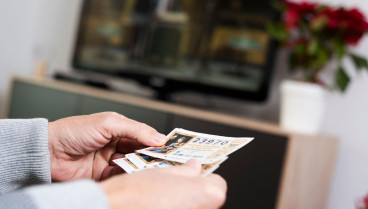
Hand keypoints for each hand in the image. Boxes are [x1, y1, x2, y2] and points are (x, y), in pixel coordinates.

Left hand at [48, 112, 165, 181]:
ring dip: (140, 167)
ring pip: (132, 165)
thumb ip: (135, 129)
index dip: (156, 141)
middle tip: (163, 160)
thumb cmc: (74, 131)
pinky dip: (127, 177)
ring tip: (148, 167)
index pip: (143, 135)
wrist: (48, 151)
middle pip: (140, 152)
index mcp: (119, 128)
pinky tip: (131, 175)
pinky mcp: (102, 175)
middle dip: (151, 156)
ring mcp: (109, 160)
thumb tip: (158, 137)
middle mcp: (116, 144)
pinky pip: (120, 177)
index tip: (170, 148)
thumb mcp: (108, 123)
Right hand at [100, 159, 226, 208]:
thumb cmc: (136, 193)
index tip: (193, 174)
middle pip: (206, 199)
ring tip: (164, 197)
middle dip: (194, 191)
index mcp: (208, 195)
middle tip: (176, 185)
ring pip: (193, 208)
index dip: (204, 177)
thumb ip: (186, 170)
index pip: (217, 183)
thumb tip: (194, 167)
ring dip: (183, 203)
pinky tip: (158, 206)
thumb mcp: (164, 172)